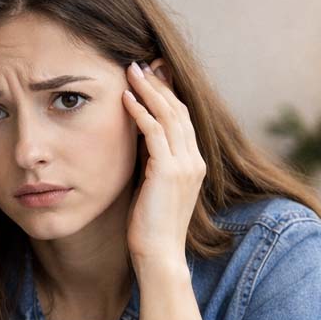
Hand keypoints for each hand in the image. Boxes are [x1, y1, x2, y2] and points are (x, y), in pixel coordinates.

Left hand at [122, 60, 205, 263]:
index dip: (167, 95)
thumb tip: (138, 140)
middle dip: (159, 84)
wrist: (160, 256)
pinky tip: (126, 98)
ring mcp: (185, 165)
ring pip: (168, 115)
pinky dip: (140, 111)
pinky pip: (154, 131)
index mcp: (195, 164)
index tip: (151, 76)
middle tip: (139, 64)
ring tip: (130, 71)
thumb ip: (152, 163)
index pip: (183, 119)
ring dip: (148, 90)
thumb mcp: (154, 188)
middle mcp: (195, 160)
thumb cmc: (151, 228)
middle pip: (179, 110)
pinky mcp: (168, 171)